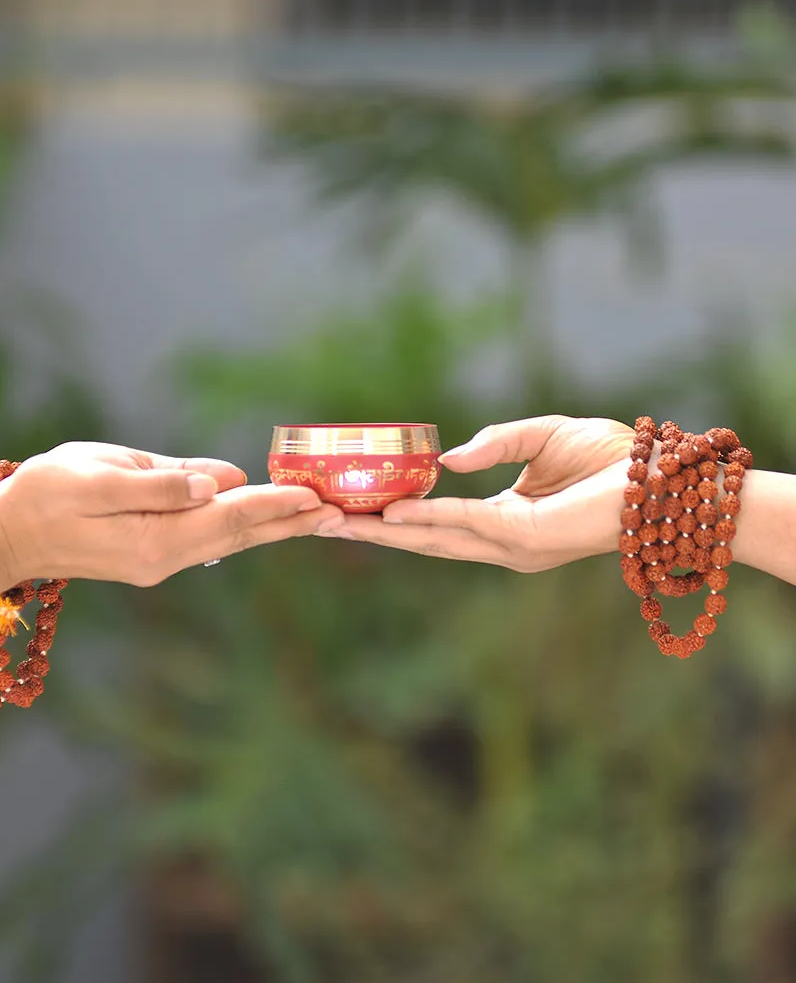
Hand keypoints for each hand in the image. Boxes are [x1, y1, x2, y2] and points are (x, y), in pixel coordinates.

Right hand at [0, 442, 343, 585]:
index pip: (227, 518)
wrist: (5, 538)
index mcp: (153, 538)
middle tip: (343, 513)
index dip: (273, 505)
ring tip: (320, 515)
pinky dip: (244, 528)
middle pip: (240, 536)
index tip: (315, 496)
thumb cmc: (43, 494)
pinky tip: (268, 519)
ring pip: (230, 541)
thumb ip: (160, 481)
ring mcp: (160, 563)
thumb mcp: (96, 474)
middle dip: (291, 523)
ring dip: (275, 527)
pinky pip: (210, 541)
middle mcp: (164, 559)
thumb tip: (219, 481)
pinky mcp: (153, 557)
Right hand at [317, 416, 634, 570]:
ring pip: (434, 539)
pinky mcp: (525, 539)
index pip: (438, 524)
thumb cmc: (612, 459)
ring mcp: (511, 547)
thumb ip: (492, 445)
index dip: (395, 518)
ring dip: (385, 532)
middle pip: (424, 540)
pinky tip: (392, 514)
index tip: (351, 508)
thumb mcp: (538, 436)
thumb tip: (445, 460)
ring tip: (337, 522)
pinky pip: (464, 525)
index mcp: (505, 522)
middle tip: (320, 524)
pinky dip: (426, 519)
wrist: (662, 478)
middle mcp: (502, 544)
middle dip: (373, 533)